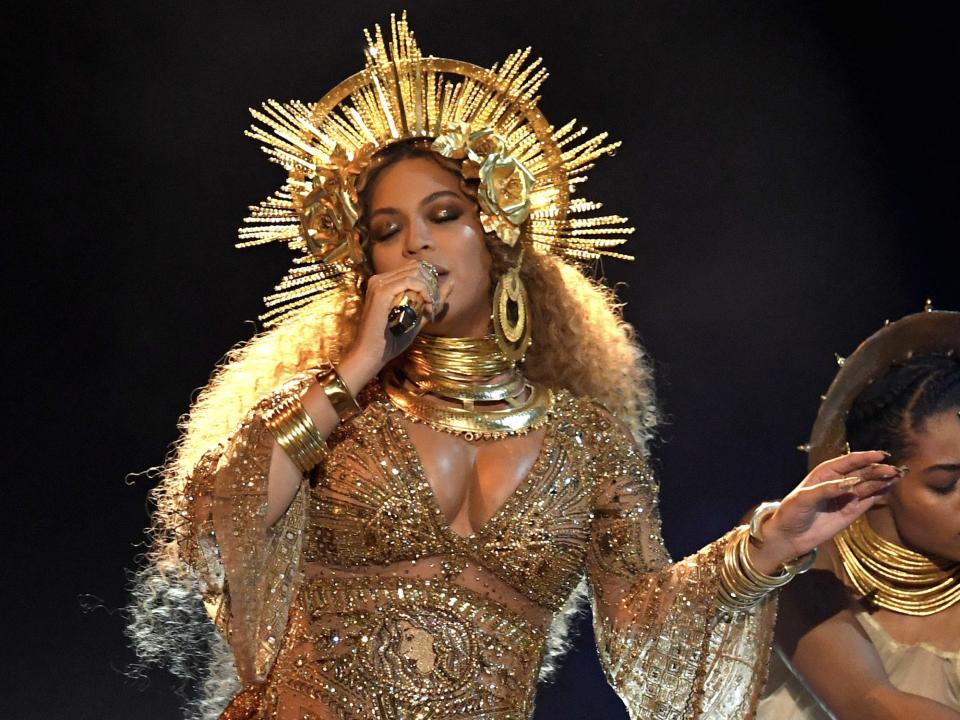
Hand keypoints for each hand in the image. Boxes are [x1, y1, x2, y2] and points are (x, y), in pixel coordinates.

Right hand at [337, 261, 454, 392]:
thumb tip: (452, 282)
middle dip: (432, 285)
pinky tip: (427, 309)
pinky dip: (425, 293)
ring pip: (416, 273)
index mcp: (384, 282)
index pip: (414, 267)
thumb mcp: (419, 316)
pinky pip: (411, 282)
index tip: (434, 301)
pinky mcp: (382, 291)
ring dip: (430, 291)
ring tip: (430, 310)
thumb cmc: (392, 339)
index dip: (430, 279)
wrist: (372, 355)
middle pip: (417, 268)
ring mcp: (379, 283)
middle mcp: (379, 278)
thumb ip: (433, 299)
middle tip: (433, 307)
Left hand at [750, 451, 900, 573]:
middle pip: (862, 472)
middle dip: (878, 470)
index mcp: (825, 473)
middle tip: (894, 470)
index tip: (881, 455)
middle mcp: (839, 482)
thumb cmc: (791, 512)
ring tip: (897, 477)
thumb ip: (826, 490)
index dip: (865, 457)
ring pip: (869, 485)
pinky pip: (869, 500)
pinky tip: (890, 489)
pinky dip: (880, 494)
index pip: (848, 461)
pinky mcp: (852, 511)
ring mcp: (847, 496)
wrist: (789, 536)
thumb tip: (850, 484)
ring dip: (882, 480)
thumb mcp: (803, 498)